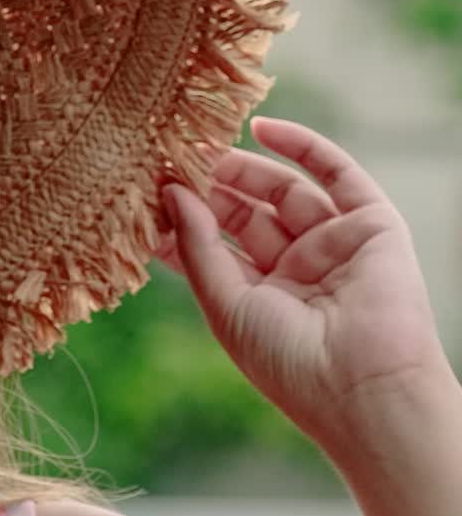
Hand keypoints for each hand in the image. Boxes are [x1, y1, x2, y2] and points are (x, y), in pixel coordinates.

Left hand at [156, 117, 449, 454]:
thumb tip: (171, 192)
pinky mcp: (371, 223)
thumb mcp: (226, 307)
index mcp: (262, 299)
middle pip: (246, 214)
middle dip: (208, 186)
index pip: (215, 247)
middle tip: (169, 157)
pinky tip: (261, 128)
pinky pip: (336, 173)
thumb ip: (198, 246)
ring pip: (283, 190)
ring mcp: (334, 244)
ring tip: (199, 145)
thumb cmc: (289, 362)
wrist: (364, 387)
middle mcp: (298, 269)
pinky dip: (302, 146)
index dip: (182, 218)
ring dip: (242, 166)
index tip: (145, 189)